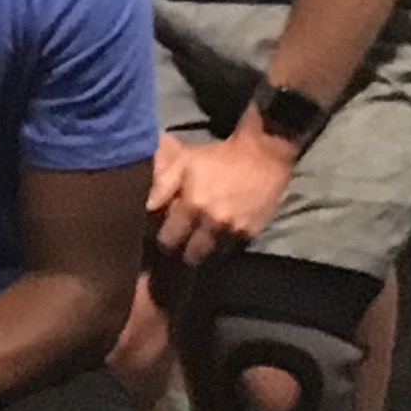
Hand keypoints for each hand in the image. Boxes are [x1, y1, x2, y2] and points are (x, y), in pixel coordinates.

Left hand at [152, 125, 295, 266]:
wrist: (264, 156)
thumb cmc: (219, 156)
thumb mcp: (184, 162)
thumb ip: (163, 185)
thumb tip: (146, 207)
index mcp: (193, 204)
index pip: (169, 239)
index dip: (163, 240)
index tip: (161, 237)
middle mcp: (212, 222)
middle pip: (190, 254)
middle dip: (182, 251)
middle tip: (178, 245)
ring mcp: (234, 230)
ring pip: (211, 255)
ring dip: (202, 252)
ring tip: (195, 245)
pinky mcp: (251, 232)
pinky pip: (230, 249)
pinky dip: (220, 247)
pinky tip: (214, 238)